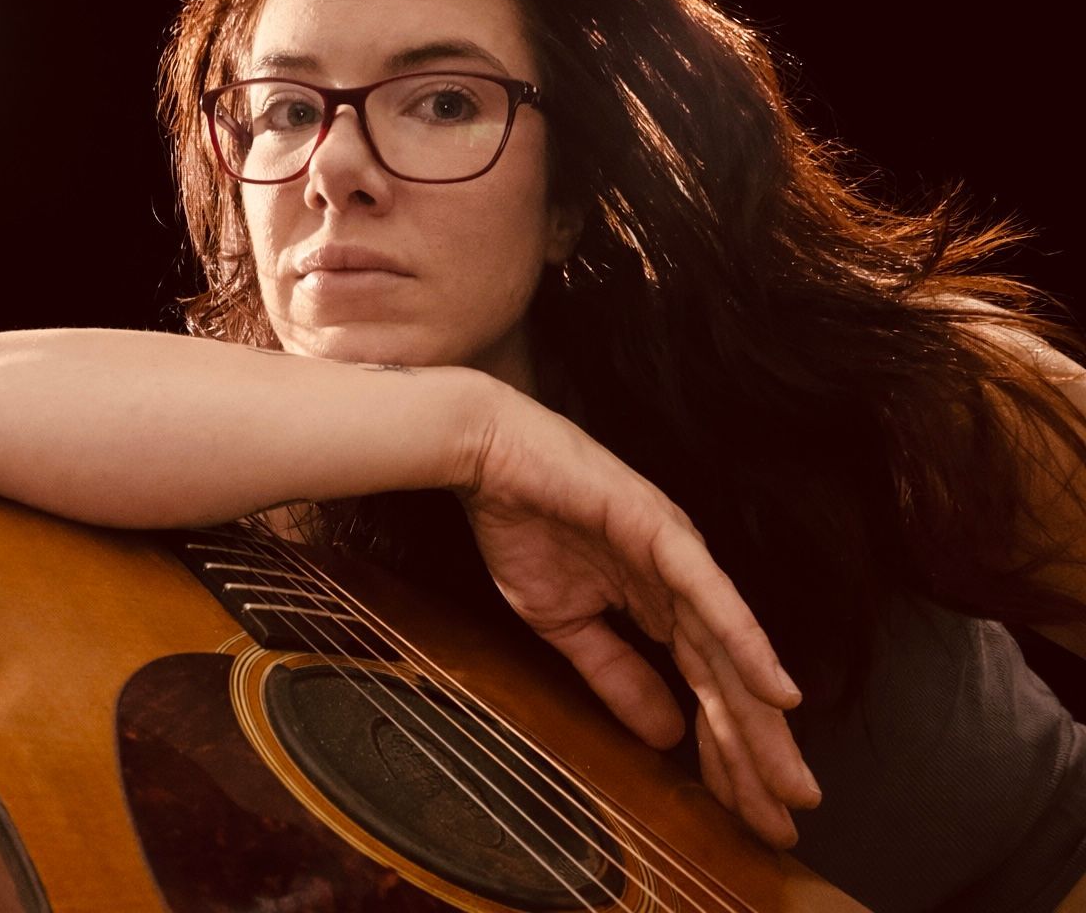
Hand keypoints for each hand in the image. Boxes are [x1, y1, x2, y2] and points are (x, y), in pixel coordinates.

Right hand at [455, 387, 820, 847]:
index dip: (730, 755)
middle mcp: (687, 586)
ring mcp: (680, 557)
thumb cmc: (523, 526)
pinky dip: (746, 645)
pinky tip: (777, 693)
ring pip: (730, 654)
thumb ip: (616, 674)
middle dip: (759, 757)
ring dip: (762, 721)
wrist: (487, 458)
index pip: (708, 693)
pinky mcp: (663, 534)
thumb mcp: (566, 623)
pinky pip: (711, 599)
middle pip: (732, 685)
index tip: (754, 816)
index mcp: (665, 606)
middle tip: (788, 821)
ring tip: (790, 782)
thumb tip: (664, 735)